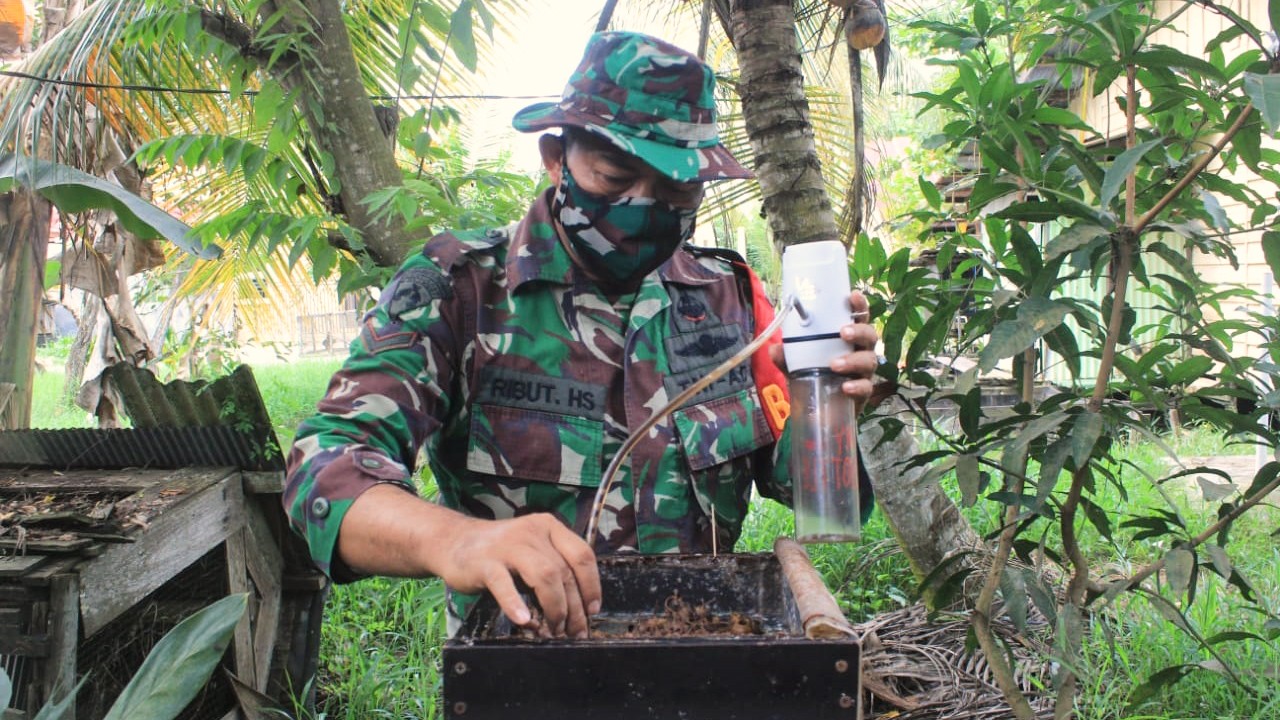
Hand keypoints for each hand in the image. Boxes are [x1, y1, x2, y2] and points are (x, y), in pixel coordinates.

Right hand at [439, 513, 600, 638]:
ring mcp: (508, 545)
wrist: (454, 541)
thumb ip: (553, 570)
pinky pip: (504, 584)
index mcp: (549, 527)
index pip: (582, 555)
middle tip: (573, 631)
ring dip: (555, 607)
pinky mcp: (485, 562)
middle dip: (574, 607)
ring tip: (553, 629)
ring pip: (544, 575)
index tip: (592, 610)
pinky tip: (523, 620)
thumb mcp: (532, 551)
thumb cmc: (500, 553)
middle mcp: (532, 532)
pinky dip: (516, 603)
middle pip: (564, 571)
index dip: (592, 585)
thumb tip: (577, 611)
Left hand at [770, 290, 879, 410]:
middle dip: (858, 331)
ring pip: (869, 360)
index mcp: (848, 338)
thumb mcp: (797, 364)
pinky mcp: (864, 392)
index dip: (859, 305)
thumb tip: (774, 349)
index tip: (854, 295)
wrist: (821, 410)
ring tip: (834, 365)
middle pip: (870, 335)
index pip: (858, 317)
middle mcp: (860, 351)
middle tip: (843, 332)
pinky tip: (845, 387)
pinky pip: (866, 387)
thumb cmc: (815, 376)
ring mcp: (864, 372)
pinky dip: (856, 386)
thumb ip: (787, 356)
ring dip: (853, 360)